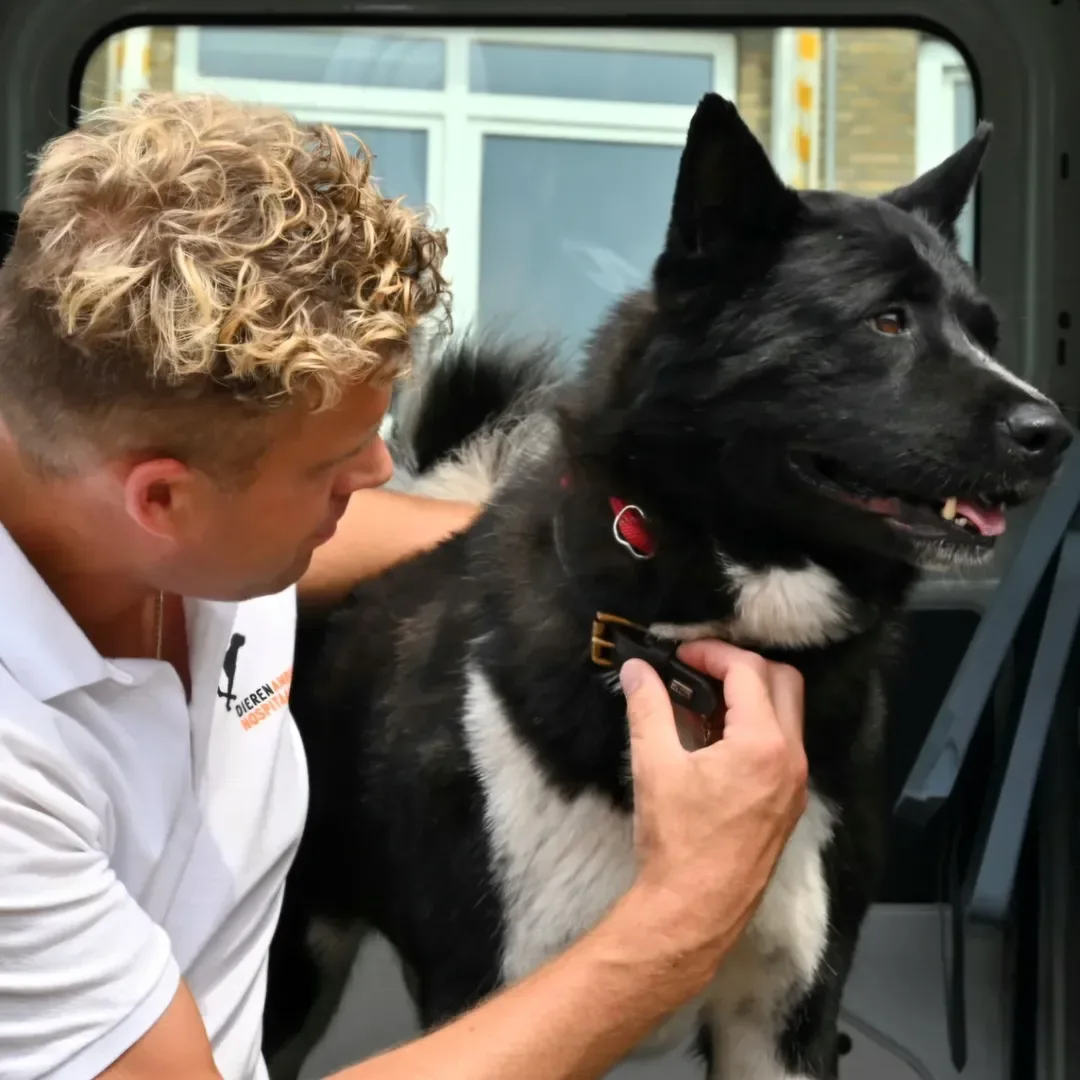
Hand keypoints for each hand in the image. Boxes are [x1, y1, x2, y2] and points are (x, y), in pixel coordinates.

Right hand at [618, 640, 806, 971]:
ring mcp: (795, 785)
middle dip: (741, 666)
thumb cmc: (676, 838)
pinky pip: (782, 747)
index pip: (748, 671)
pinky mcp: (787, 806)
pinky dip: (755, 728)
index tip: (678, 655)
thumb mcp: (655, 765)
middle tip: (698, 670)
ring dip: (750, 697)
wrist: (694, 911)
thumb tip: (636, 669)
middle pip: (782, 683)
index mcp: (764, 743)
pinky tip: (715, 743)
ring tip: (702, 704)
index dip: (712, 653)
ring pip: (786, 716)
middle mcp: (792, 759)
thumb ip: (647, 707)